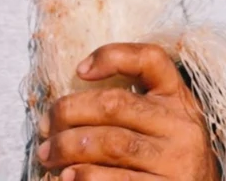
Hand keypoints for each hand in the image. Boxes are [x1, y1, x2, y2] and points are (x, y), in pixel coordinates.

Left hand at [35, 42, 218, 180]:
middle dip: (69, 112)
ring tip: (47, 154)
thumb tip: (63, 109)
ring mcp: (176, 161)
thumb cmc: (166, 158)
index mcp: (178, 99)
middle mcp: (181, 126)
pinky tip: (68, 178)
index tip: (79, 70)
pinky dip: (86, 177)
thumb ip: (129, 106)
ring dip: (69, 147)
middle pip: (115, 104)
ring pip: (111, 143)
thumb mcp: (160, 123)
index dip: (112, 56)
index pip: (150, 59)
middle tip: (44, 128)